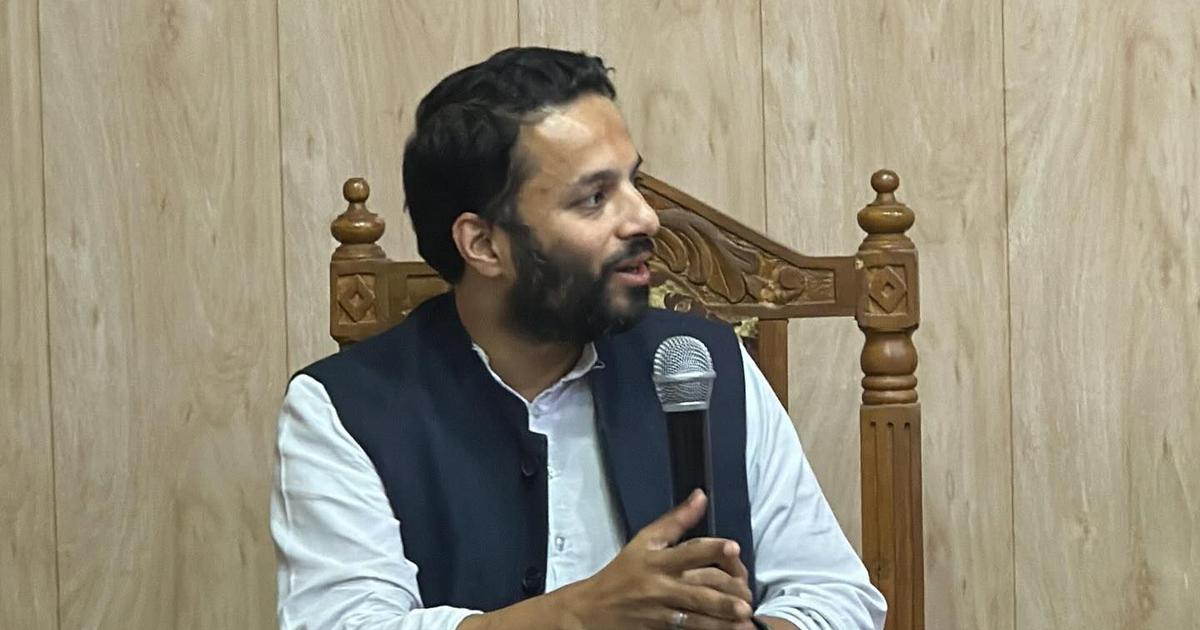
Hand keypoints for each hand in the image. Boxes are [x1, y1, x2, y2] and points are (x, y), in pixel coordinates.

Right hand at [557, 490, 755, 629]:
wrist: (591, 609)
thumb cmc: (622, 572)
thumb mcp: (644, 541)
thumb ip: (676, 520)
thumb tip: (701, 496)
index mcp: (657, 558)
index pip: (688, 550)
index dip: (712, 548)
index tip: (734, 547)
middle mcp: (660, 584)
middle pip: (698, 586)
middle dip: (726, 592)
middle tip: (748, 595)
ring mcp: (660, 609)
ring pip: (696, 612)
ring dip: (722, 615)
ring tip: (744, 616)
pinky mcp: (660, 628)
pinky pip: (688, 628)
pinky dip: (708, 629)